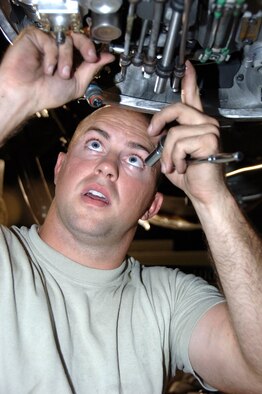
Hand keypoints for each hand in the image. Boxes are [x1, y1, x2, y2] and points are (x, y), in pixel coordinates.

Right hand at [0, 26, 113, 115]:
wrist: (26, 96)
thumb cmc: (47, 93)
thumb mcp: (77, 84)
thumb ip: (92, 69)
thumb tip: (108, 57)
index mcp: (70, 58)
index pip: (85, 45)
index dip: (92, 48)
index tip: (95, 57)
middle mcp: (59, 48)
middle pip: (78, 36)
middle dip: (86, 47)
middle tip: (89, 58)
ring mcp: (46, 41)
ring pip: (65, 39)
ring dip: (66, 58)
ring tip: (60, 74)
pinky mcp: (34, 37)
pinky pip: (49, 39)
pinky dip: (51, 56)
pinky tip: (47, 68)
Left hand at [147, 63, 225, 205]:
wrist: (203, 192)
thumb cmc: (189, 174)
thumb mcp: (172, 153)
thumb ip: (167, 138)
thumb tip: (156, 129)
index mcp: (197, 124)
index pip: (193, 96)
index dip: (189, 80)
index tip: (186, 66)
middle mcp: (206, 123)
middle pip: (176, 108)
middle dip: (159, 123)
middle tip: (153, 134)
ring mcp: (209, 130)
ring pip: (174, 132)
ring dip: (167, 154)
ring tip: (171, 165)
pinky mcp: (209, 140)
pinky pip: (179, 144)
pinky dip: (174, 159)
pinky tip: (182, 167)